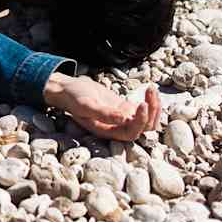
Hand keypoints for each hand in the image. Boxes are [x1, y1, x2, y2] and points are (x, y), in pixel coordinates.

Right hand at [43, 75, 160, 140]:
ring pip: (146, 120)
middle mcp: (117, 128)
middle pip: (144, 128)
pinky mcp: (124, 108)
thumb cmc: (74, 97)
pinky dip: (150, 101)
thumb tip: (125, 119)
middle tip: (150, 93)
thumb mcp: (86, 104)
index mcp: (108, 132)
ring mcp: (122, 119)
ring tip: (151, 90)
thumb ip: (104, 113)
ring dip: (154, 107)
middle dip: (152, 113)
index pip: (132, 133)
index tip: (143, 104)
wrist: (68, 89)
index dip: (141, 121)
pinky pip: (143, 110)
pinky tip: (149, 89)